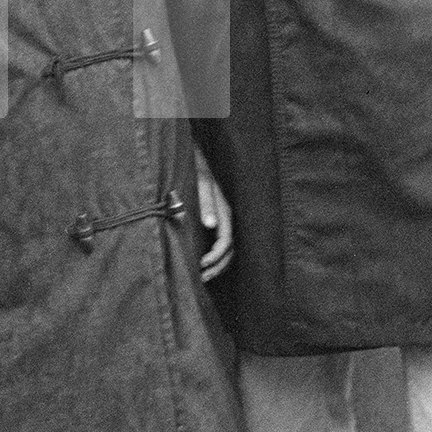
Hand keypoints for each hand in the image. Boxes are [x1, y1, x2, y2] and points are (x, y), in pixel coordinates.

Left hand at [193, 154, 233, 281]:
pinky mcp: (220, 216)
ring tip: (203, 274)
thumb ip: (207, 203)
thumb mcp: (202, 182)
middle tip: (201, 278)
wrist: (205, 153)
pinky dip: (217, 254)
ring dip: (218, 263)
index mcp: (226, 210)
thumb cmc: (201, 166)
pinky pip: (224, 240)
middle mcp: (229, 216)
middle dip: (218, 266)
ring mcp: (226, 217)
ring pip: (229, 247)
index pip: (226, 241)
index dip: (216, 256)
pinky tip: (206, 259)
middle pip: (230, 249)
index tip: (201, 265)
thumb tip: (210, 225)